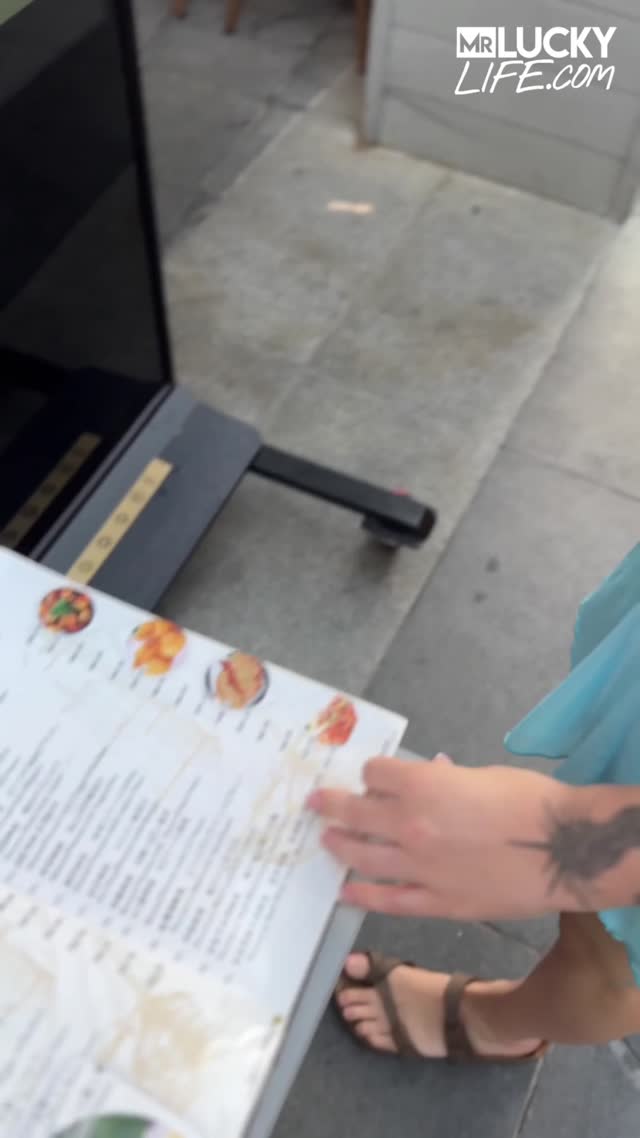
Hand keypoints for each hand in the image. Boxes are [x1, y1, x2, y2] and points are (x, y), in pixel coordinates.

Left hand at [307, 754, 576, 919]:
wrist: (562, 850)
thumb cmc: (529, 799)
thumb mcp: (481, 775)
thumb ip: (444, 782)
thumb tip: (427, 782)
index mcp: (423, 785)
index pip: (375, 774)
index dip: (372, 773)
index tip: (370, 776)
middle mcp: (409, 824)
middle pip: (356, 812)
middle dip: (332, 805)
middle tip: (315, 803)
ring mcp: (419, 867)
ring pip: (363, 857)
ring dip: (340, 847)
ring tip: (326, 842)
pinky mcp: (435, 902)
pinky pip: (388, 900)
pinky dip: (363, 896)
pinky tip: (346, 893)